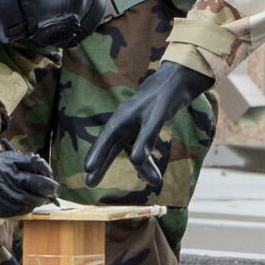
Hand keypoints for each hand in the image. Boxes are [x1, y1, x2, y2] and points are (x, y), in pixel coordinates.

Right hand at [0, 149, 59, 217]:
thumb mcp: (4, 158)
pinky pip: (23, 210)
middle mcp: (9, 179)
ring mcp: (6, 195)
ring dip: (40, 199)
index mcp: (10, 163)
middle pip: (39, 185)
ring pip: (33, 200)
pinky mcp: (3, 209)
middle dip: (50, 188)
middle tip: (53, 189)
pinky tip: (27, 202)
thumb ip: (23, 163)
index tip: (49, 175)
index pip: (37, 166)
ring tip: (41, 197)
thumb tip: (44, 172)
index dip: (47, 171)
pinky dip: (29, 207)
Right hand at [84, 61, 214, 188]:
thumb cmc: (164, 96)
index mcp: (122, 119)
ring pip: (128, 150)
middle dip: (101, 165)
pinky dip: (146, 160)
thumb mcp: (157, 118)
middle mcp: (124, 122)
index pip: (106, 140)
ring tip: (147, 184)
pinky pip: (140, 147)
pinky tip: (153, 174)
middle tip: (89, 184)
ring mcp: (133, 125)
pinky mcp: (143, 127)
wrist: (177, 81)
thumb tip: (135, 162)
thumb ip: (146, 138)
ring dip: (137, 168)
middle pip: (110, 147)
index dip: (96, 155)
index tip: (87, 170)